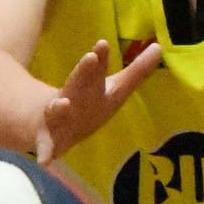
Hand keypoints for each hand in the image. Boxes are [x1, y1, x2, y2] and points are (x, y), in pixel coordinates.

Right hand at [36, 39, 162, 163]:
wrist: (50, 126)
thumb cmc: (89, 102)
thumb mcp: (114, 87)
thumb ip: (137, 69)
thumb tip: (159, 46)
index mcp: (90, 86)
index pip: (96, 69)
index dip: (100, 57)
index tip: (103, 43)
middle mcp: (73, 97)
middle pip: (78, 83)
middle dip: (84, 71)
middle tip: (90, 58)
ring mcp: (58, 118)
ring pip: (56, 111)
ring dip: (58, 107)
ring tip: (61, 103)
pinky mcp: (49, 140)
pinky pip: (45, 147)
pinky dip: (45, 152)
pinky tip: (45, 160)